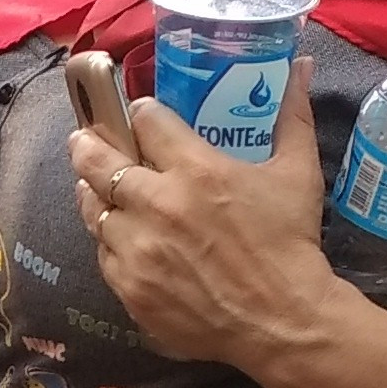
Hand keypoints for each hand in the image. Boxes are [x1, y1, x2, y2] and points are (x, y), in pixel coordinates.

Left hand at [70, 76, 345, 373]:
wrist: (283, 321)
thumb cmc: (291, 243)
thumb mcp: (297, 173)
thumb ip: (292, 116)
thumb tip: (302, 66)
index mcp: (195, 170)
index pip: (146, 120)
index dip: (142, 113)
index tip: (142, 115)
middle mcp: (157, 205)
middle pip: (99, 161)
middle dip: (88, 144)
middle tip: (84, 140)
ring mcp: (138, 249)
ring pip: (94, 209)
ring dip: (94, 194)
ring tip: (95, 187)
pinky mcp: (130, 288)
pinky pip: (103, 254)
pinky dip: (110, 241)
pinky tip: (120, 236)